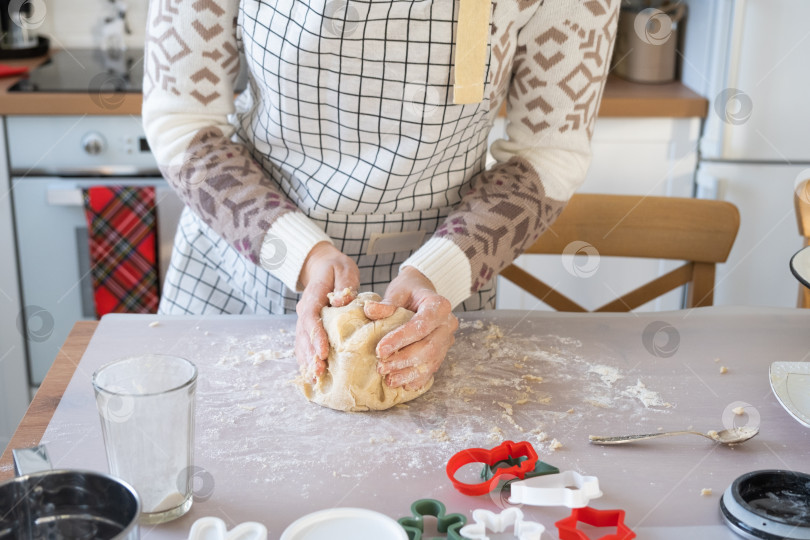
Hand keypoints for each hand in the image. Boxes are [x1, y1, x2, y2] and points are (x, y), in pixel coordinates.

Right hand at [295, 242, 358, 379]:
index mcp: (313, 296)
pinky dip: (306, 360)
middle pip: (303, 336)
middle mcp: (304, 310)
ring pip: (301, 343)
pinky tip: (312, 375)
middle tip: (319, 371)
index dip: (315, 336)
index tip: (323, 352)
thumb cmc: (336, 269)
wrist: (321, 266)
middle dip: (310, 355)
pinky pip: (304, 345)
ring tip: (315, 378)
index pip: (311, 318)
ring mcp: (303, 320)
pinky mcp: (307, 328)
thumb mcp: (344, 269)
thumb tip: (341, 302)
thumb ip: (344, 285)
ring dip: (307, 361)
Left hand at [364, 266, 458, 389]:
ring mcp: (447, 339)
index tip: (380, 350)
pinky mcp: (442, 351)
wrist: (422, 292)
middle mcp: (448, 324)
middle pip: (429, 347)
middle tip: (381, 367)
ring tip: (388, 379)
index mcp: (440, 306)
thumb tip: (370, 310)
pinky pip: (432, 368)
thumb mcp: (398, 291)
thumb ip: (387, 304)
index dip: (400, 339)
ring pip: (431, 361)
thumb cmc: (409, 290)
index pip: (420, 326)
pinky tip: (402, 383)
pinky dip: (417, 378)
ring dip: (409, 372)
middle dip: (404, 360)